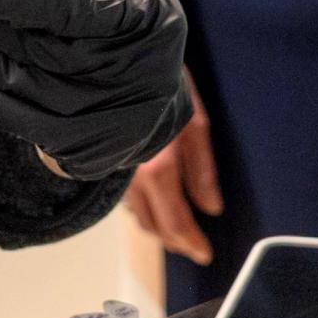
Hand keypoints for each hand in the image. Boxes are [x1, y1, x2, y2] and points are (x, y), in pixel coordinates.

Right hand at [123, 88, 220, 264]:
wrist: (119, 62)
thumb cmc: (163, 86)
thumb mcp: (194, 123)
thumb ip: (202, 170)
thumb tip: (212, 208)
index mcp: (156, 168)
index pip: (174, 221)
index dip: (191, 242)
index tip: (205, 254)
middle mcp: (130, 177)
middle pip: (153, 225)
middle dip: (175, 241)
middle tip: (195, 246)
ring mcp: (114, 170)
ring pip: (137, 213)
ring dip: (158, 226)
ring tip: (179, 228)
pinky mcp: (106, 161)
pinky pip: (125, 197)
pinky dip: (143, 208)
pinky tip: (155, 202)